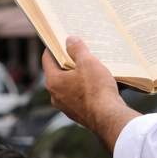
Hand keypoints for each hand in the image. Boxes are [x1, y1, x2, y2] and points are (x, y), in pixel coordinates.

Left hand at [42, 37, 139, 152]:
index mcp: (53, 81)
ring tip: (91, 65)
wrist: (109, 117)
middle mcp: (56, 96)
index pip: (47, 59)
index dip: (54, 47)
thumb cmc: (96, 89)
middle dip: (69, 61)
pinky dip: (85, 88)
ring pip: (70, 85)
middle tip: (79, 50)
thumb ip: (78, 49)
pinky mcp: (79, 113)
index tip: (61, 39)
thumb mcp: (88, 62)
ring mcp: (67, 106)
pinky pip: (79, 96)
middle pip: (59, 72)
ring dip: (78, 75)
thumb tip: (70, 40)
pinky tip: (98, 82)